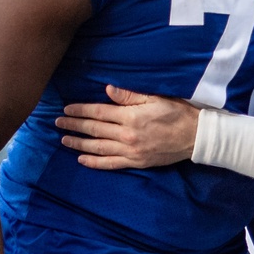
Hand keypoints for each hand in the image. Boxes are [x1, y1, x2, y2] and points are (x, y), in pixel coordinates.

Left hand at [56, 87, 199, 170]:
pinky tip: (82, 159)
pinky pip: (110, 163)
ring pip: (98, 148)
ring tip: (64, 140)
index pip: (98, 112)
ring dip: (79, 144)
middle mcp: (126, 135)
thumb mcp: (155, 97)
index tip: (67, 109)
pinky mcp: (136, 162)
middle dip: (74, 126)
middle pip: (94, 130)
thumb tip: (107, 90)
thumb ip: (130, 95)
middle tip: (58, 123)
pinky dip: (95, 162)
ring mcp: (130, 151)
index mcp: (130, 116)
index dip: (80, 110)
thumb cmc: (177, 113)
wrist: (195, 137)